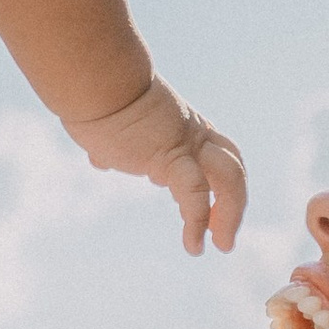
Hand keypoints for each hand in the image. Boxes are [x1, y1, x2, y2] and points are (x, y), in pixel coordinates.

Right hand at [64, 76, 247, 255]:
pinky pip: (196, 196)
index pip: (213, 155)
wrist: (93, 81)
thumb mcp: (109, 130)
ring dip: (230, 215)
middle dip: (235, 202)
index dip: (218, 183)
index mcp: (181, 126)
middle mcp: (192, 133)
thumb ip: (111, 147)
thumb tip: (101, 159)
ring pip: (231, 179)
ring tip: (221, 244)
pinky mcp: (171, 158)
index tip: (208, 213)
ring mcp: (186, 144)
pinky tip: (193, 247)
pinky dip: (198, 224)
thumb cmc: (95, 100)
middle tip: (224, 235)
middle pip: (232, 165)